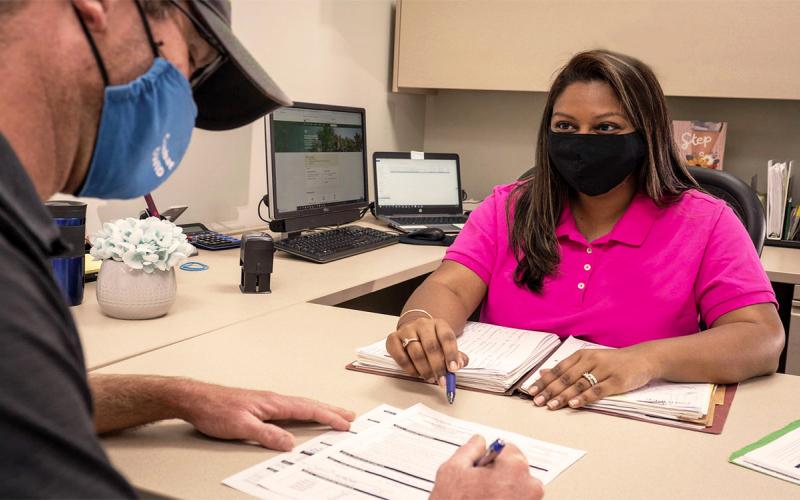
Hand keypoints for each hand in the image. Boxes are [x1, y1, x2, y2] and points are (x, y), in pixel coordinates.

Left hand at [177, 381, 354, 450]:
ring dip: (319, 410)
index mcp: (273, 402)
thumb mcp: (242, 426)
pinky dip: (304, 412)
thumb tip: (290, 443)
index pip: (307, 409)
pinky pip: (290, 409)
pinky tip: (303, 416)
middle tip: (350, 416)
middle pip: (308, 405)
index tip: (345, 423)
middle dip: (330, 411)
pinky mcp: (260, 406)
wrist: (196, 399)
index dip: (328, 416)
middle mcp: (273, 400)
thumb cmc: (215, 409)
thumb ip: (267, 435)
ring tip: (333, 415)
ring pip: (300, 406)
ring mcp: (267, 402)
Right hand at [385, 317, 468, 384]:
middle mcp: (422, 324)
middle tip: (441, 380)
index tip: (454, 369)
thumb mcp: (447, 346)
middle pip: (431, 346)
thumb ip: (456, 356)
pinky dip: (409, 368)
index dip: (451, 354)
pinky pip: (400, 356)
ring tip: (430, 378)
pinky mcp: (393, 338)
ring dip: (424, 369)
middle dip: (437, 366)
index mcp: (438, 324)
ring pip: (416, 352)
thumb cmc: (433, 342)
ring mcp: (406, 330)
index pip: (446, 337)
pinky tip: (416, 373)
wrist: (414, 332)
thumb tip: (460, 364)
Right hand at [430, 435, 543, 499]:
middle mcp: (530, 487)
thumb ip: (470, 449)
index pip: (508, 449)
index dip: (491, 458)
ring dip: (504, 491)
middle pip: (516, 470)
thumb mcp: (452, 470)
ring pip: (518, 489)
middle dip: (500, 475)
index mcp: (514, 467)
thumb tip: (478, 442)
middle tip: (480, 487)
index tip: (482, 468)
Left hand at [527, 347, 657, 409]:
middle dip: (550, 390)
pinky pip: (598, 390)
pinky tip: (574, 404)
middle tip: (537, 401)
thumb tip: (543, 373)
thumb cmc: (612, 362)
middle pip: (566, 377)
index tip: (531, 391)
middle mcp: (591, 360)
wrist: (643, 358)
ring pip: (579, 384)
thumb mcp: (588, 360)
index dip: (544, 381)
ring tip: (551, 405)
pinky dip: (585, 397)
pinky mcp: (617, 381)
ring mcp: (604, 370)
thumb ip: (567, 367)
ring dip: (563, 395)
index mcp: (582, 355)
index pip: (559, 369)